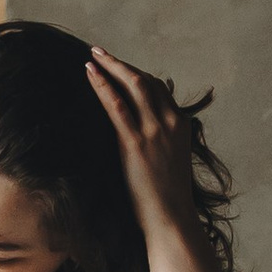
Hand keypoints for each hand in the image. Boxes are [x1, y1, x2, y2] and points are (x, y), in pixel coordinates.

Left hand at [85, 49, 203, 238]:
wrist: (172, 219)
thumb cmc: (168, 197)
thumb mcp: (171, 162)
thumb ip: (163, 142)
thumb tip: (145, 134)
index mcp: (181, 125)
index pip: (159, 88)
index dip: (136, 74)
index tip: (118, 66)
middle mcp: (171, 122)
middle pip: (145, 80)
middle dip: (121, 64)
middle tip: (99, 52)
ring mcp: (154, 131)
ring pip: (133, 85)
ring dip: (111, 67)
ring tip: (92, 57)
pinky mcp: (135, 143)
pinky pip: (117, 106)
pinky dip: (103, 86)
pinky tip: (90, 74)